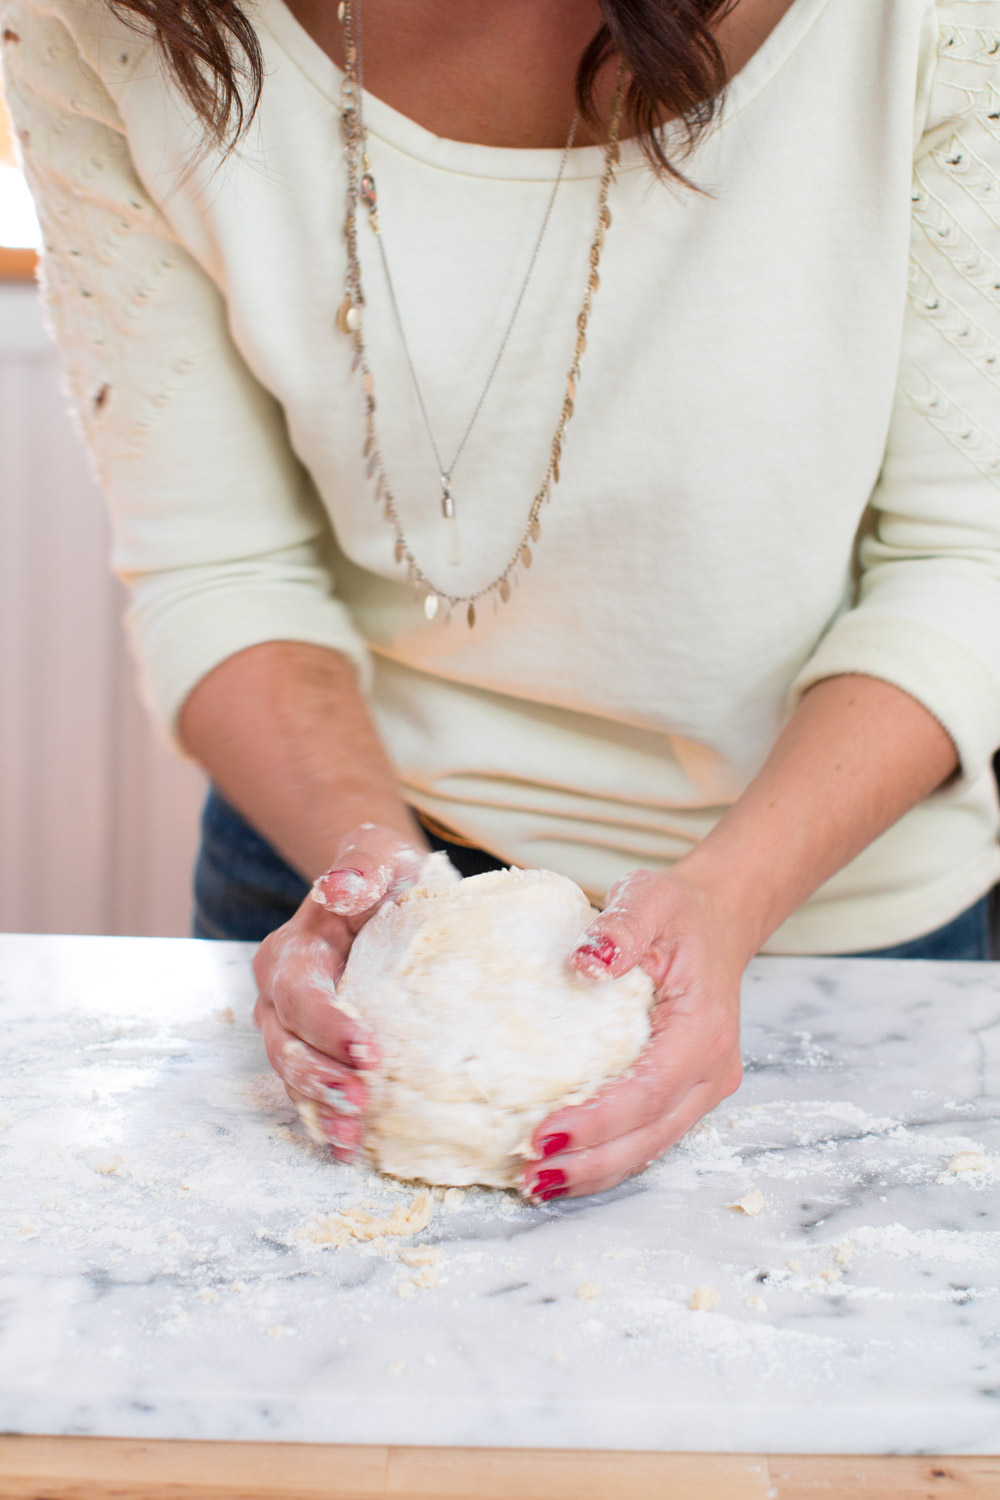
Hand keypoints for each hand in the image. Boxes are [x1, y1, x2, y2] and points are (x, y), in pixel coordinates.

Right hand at [252, 822, 428, 1160]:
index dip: (327, 1024)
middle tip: (359, 1099)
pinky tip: (351, 1148)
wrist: (385, 895)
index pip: (300, 993)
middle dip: (319, 1077)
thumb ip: (359, 869)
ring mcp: (295, 1032)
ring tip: (351, 1136)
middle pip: (287, 1045)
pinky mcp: (318, 1054)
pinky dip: (328, 1120)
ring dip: (321, 1108)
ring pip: (294, 1075)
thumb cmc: (382, 876)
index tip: (366, 1048)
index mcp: (291, 952)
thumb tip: (338, 888)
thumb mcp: (376, 857)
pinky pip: (313, 1092)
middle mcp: (281, 997)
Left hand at [519, 867, 749, 1201]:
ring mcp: (701, 1087)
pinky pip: (647, 1136)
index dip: (598, 1121)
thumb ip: (621, 928)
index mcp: (703, 1030)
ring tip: (538, 1184)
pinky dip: (606, 1155)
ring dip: (595, 1170)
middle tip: (531, 1176)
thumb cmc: (681, 912)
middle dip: (590, 1163)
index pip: (649, 1091)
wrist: (717, 921)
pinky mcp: (684, 1093)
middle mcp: (711, 1070)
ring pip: (649, 1146)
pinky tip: (564, 1166)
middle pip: (649, 1136)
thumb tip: (587, 962)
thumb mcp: (650, 899)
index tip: (544, 1133)